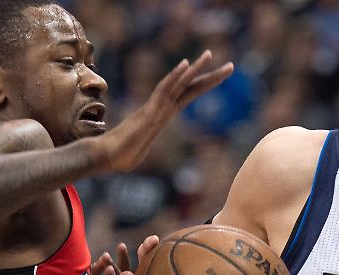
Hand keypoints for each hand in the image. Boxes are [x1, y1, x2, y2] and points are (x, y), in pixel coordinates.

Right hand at [99, 50, 232, 171]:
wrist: (107, 157)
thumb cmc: (122, 156)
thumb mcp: (143, 152)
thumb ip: (146, 147)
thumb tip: (141, 154)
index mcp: (164, 114)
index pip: (189, 95)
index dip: (205, 84)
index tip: (221, 75)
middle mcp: (162, 107)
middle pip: (190, 87)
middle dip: (211, 76)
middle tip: (232, 66)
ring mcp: (155, 107)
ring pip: (178, 83)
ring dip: (194, 69)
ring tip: (210, 55)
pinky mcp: (149, 112)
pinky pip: (163, 90)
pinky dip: (174, 76)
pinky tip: (185, 64)